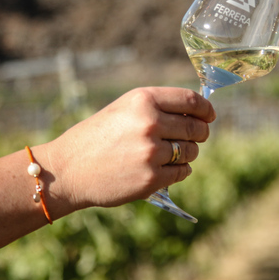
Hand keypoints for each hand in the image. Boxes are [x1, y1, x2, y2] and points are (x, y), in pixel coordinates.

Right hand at [38, 87, 215, 211]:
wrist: (68, 170)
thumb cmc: (100, 136)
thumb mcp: (125, 109)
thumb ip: (160, 107)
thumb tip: (201, 114)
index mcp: (143, 100)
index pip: (192, 101)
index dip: (206, 110)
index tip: (209, 116)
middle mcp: (149, 123)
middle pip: (196, 129)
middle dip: (200, 134)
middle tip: (194, 137)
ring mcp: (151, 153)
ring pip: (191, 152)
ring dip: (187, 153)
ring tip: (168, 154)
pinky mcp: (151, 179)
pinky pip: (182, 172)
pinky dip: (179, 171)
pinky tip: (162, 168)